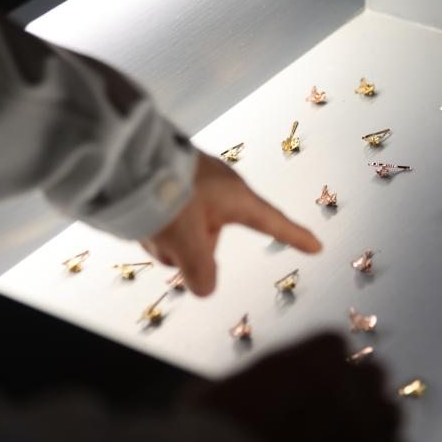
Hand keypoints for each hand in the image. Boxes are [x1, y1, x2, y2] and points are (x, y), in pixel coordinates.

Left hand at [141, 152, 320, 295]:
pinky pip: (168, 218)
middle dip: (188, 250)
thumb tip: (205, 288)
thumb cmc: (163, 192)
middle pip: (211, 241)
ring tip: (147, 224)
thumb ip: (200, 271)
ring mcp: (195, 185)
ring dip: (166, 239)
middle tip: (168, 241)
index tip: (317, 246)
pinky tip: (139, 215)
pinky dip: (155, 225)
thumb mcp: (185, 241)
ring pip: (184, 233)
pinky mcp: (172, 182)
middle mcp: (220, 190)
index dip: (296, 237)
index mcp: (235, 197)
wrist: (124, 153)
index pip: (273, 223)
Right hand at [185, 334, 409, 441]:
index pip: (335, 346)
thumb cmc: (210, 441)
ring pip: (390, 415)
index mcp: (313, 355)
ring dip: (373, 429)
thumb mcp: (218, 394)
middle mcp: (349, 381)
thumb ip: (252, 382)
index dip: (325, 369)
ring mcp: (370, 424)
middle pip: (372, 376)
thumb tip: (246, 392)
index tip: (315, 387)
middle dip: (357, 394)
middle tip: (336, 420)